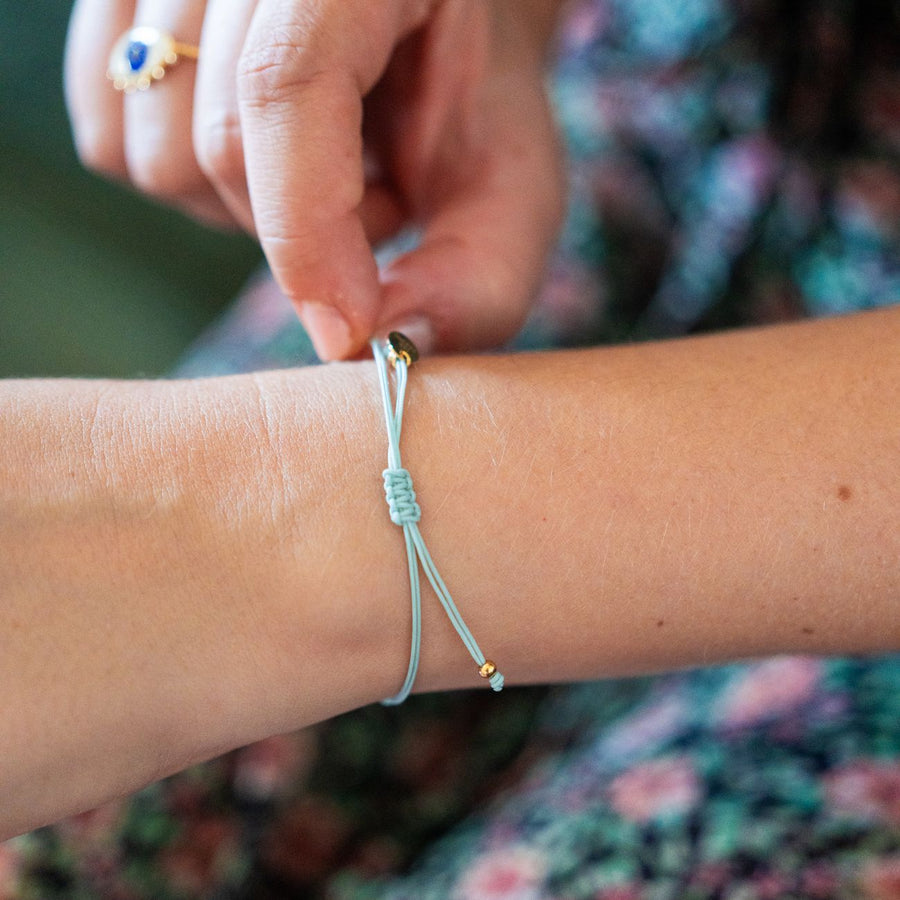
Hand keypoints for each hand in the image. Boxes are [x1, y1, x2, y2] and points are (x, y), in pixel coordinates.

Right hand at [65, 0, 564, 357]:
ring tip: (331, 174)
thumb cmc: (475, 99)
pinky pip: (113, 143)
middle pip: (214, 140)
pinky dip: (194, 186)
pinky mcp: (118, 12)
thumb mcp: (510, 185)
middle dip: (300, 229)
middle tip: (378, 207)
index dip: (308, 232)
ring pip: (150, 156)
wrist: (432, 20)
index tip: (347, 331)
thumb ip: (478, 277)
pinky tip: (268, 159)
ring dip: (249, 209)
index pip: (286, 85)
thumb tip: (385, 349)